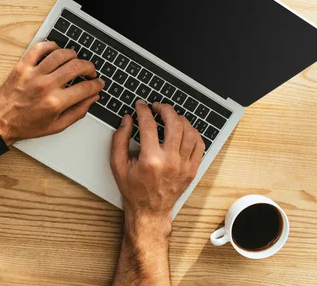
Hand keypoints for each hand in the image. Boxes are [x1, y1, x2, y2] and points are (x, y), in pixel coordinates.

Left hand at [0, 41, 104, 144]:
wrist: (0, 121)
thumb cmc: (26, 125)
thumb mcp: (57, 126)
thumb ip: (78, 112)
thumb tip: (92, 98)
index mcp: (55, 102)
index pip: (86, 88)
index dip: (97, 84)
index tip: (99, 83)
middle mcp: (45, 86)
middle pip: (77, 67)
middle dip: (89, 68)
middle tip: (90, 71)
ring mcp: (33, 74)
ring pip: (61, 54)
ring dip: (73, 55)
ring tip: (75, 61)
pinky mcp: (23, 66)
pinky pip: (40, 48)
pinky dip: (51, 45)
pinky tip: (56, 51)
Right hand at [110, 101, 203, 221]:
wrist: (150, 210)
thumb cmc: (134, 189)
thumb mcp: (117, 165)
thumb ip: (119, 140)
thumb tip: (127, 120)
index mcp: (150, 160)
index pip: (149, 125)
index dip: (143, 110)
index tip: (141, 105)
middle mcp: (170, 161)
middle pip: (174, 123)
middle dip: (165, 109)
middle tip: (157, 106)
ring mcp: (184, 165)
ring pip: (189, 132)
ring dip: (180, 119)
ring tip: (171, 117)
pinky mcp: (192, 169)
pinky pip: (199, 145)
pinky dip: (193, 133)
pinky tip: (184, 130)